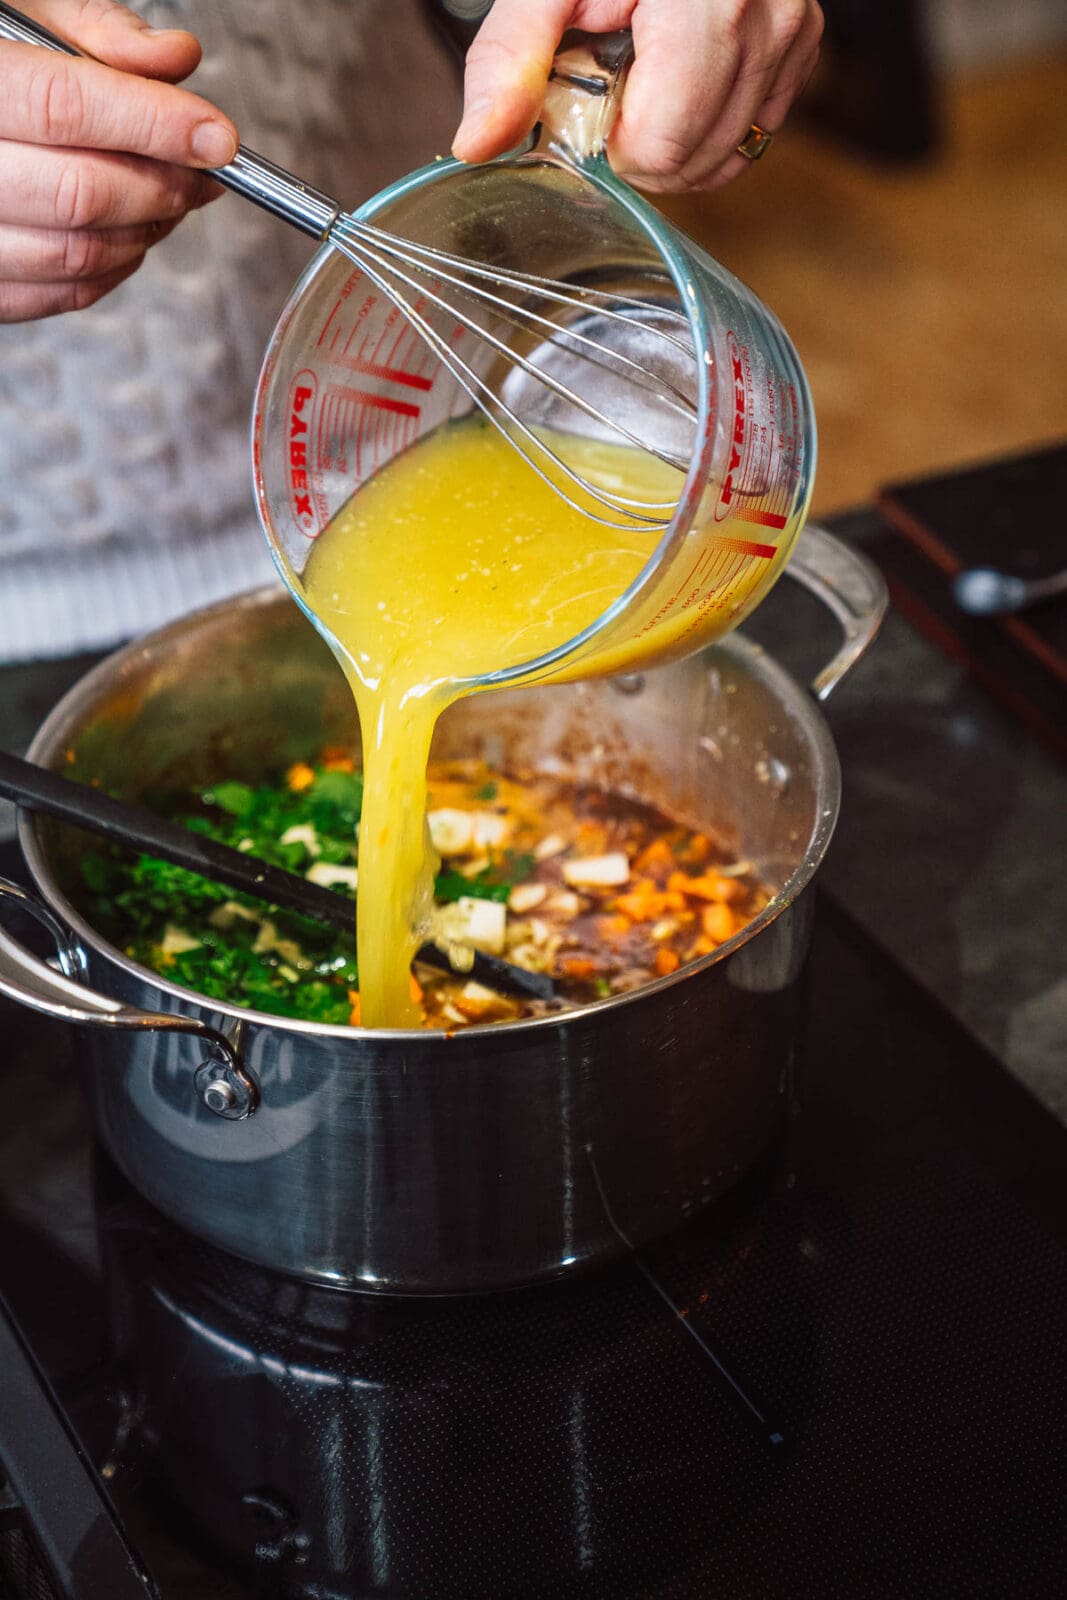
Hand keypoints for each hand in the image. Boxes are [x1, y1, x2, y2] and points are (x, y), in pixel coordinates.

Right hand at [0, 0, 237, 320]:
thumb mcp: (27, 15)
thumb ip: (97, 32)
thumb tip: (174, 58)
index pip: (66, 110)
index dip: (154, 125)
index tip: (217, 138)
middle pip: (81, 194)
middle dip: (165, 187)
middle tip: (204, 173)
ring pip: (78, 253)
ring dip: (146, 230)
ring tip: (171, 198)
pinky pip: (63, 292)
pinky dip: (115, 266)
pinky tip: (130, 230)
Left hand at [452, 0, 822, 191]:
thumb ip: (511, 61)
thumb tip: (477, 144)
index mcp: (704, 0)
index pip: (664, 143)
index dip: (616, 145)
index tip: (597, 101)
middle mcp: (766, 16)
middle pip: (698, 159)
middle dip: (645, 148)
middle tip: (618, 88)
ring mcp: (792, 32)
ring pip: (730, 157)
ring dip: (677, 145)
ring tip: (648, 81)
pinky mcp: (801, 44)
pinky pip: (754, 134)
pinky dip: (710, 130)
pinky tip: (680, 89)